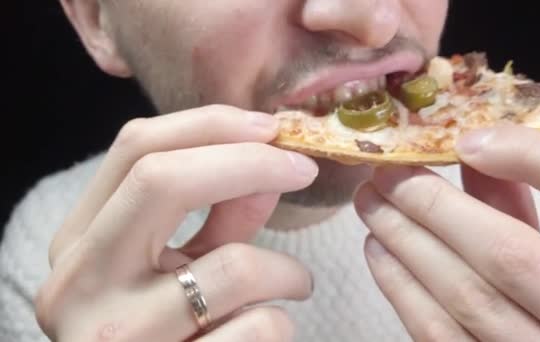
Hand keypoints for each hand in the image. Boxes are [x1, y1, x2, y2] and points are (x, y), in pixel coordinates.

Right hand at [35, 106, 317, 340]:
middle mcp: (79, 284)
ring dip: (286, 270)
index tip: (271, 129)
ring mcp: (114, 337)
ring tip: (295, 284)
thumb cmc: (166, 332)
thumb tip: (269, 164)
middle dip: (248, 162)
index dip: (211, 125)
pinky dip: (280, 322)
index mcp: (78, 244)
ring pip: (231, 267)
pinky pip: (255, 329)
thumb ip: (219, 217)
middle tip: (302, 168)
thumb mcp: (177, 268)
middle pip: (159, 179)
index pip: (135, 149)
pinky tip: (271, 330)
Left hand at [354, 125, 539, 341]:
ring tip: (371, 204)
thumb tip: (473, 147)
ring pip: (463, 310)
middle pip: (502, 267)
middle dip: (433, 210)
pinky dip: (405, 294)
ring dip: (406, 247)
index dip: (535, 164)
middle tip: (384, 171)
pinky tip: (381, 254)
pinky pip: (442, 340)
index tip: (465, 139)